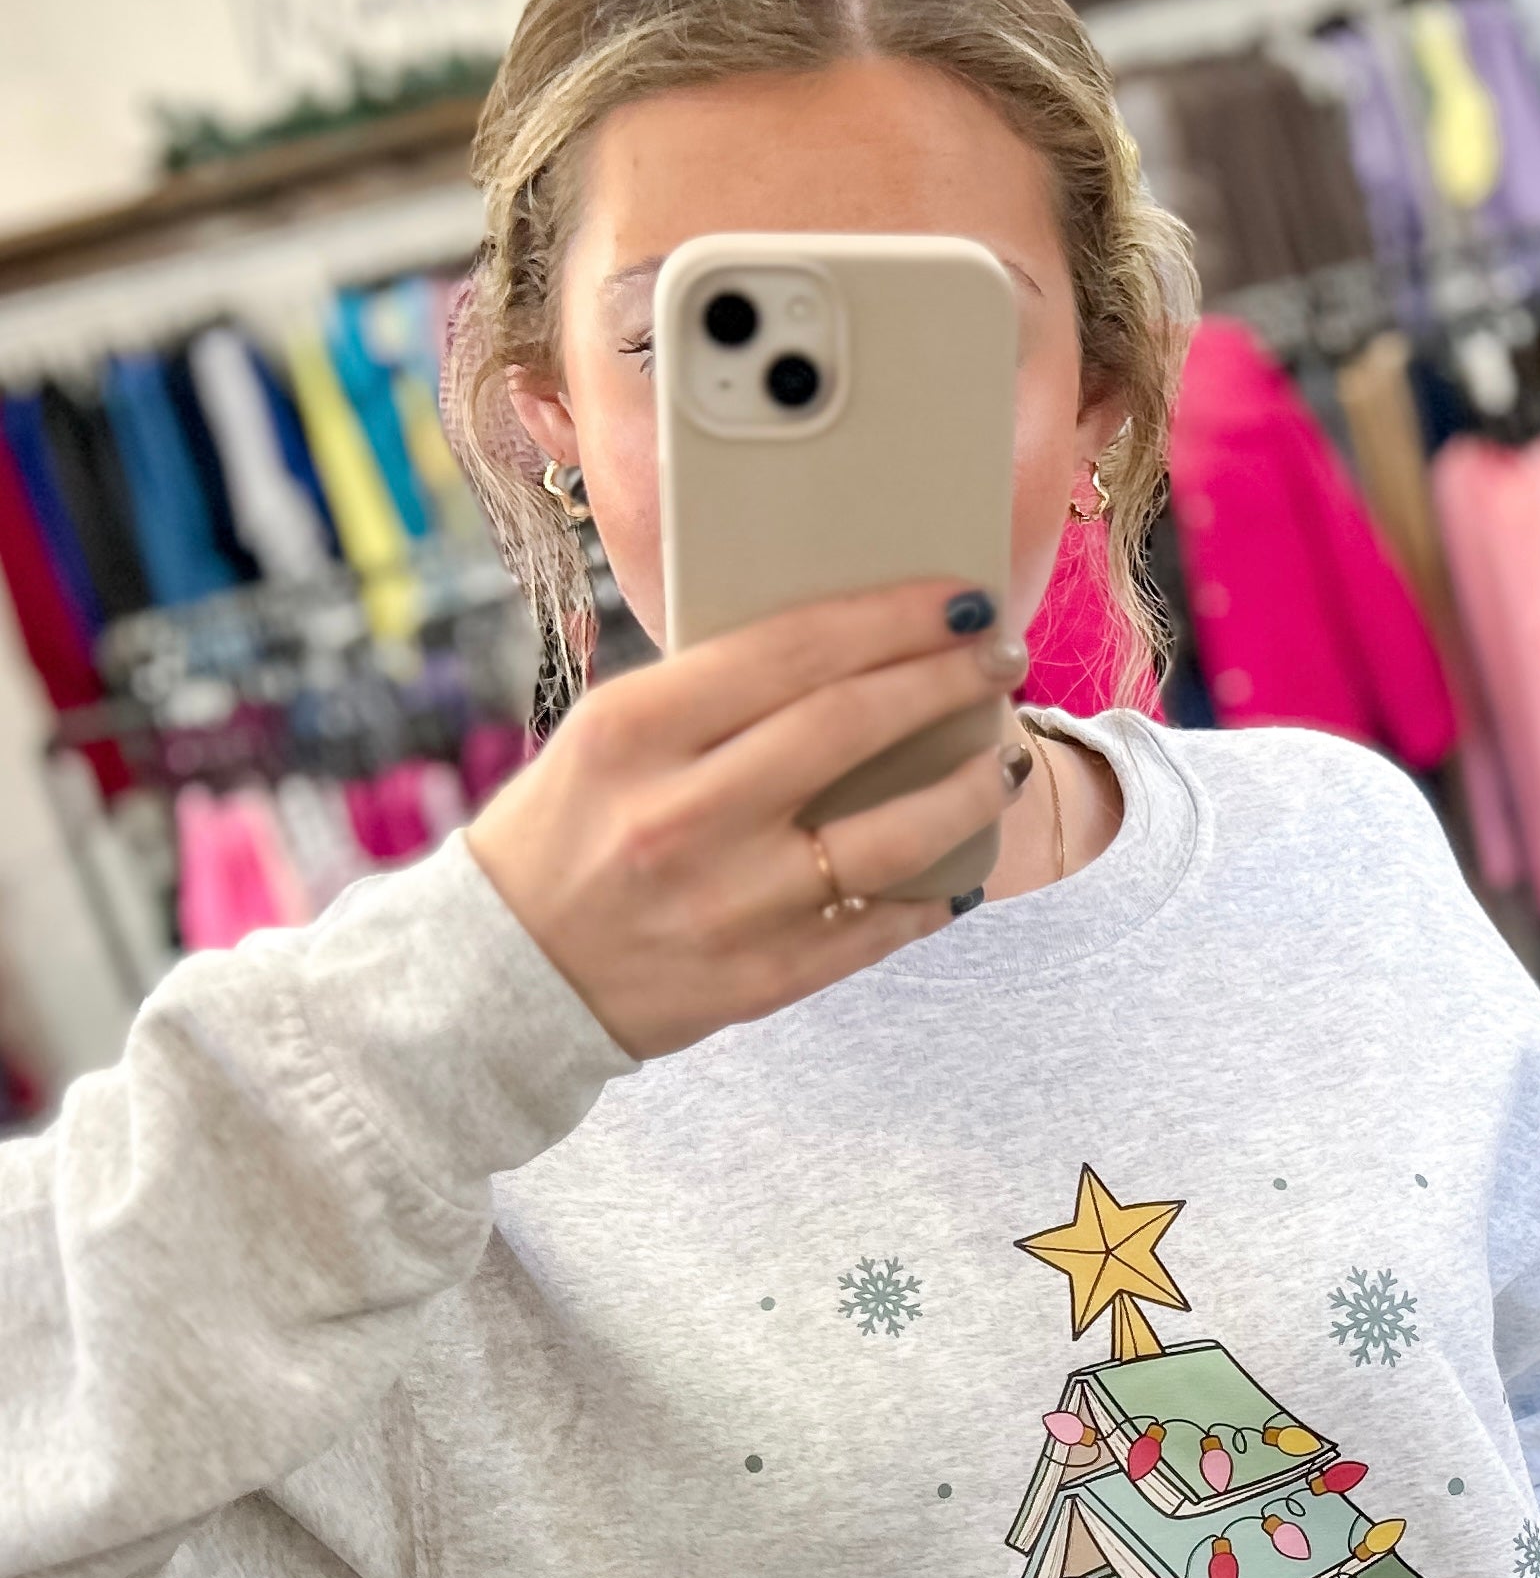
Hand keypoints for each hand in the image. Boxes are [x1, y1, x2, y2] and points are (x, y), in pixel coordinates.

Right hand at [468, 581, 1025, 1059]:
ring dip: (966, 791)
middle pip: (850, 726)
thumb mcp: (606, 738)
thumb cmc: (563, 833)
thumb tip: (850, 655)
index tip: (958, 598)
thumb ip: (708, 698)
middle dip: (945, 681)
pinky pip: (872, 929)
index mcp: (634, 728)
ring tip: (1004, 763)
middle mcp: (680, 813)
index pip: (792, 649)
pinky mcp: (754, 980)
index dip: (893, 617)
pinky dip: (929, 896)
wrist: (496, 977)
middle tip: (1000, 657)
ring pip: (886, 836)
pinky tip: (959, 871)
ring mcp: (723, 903)